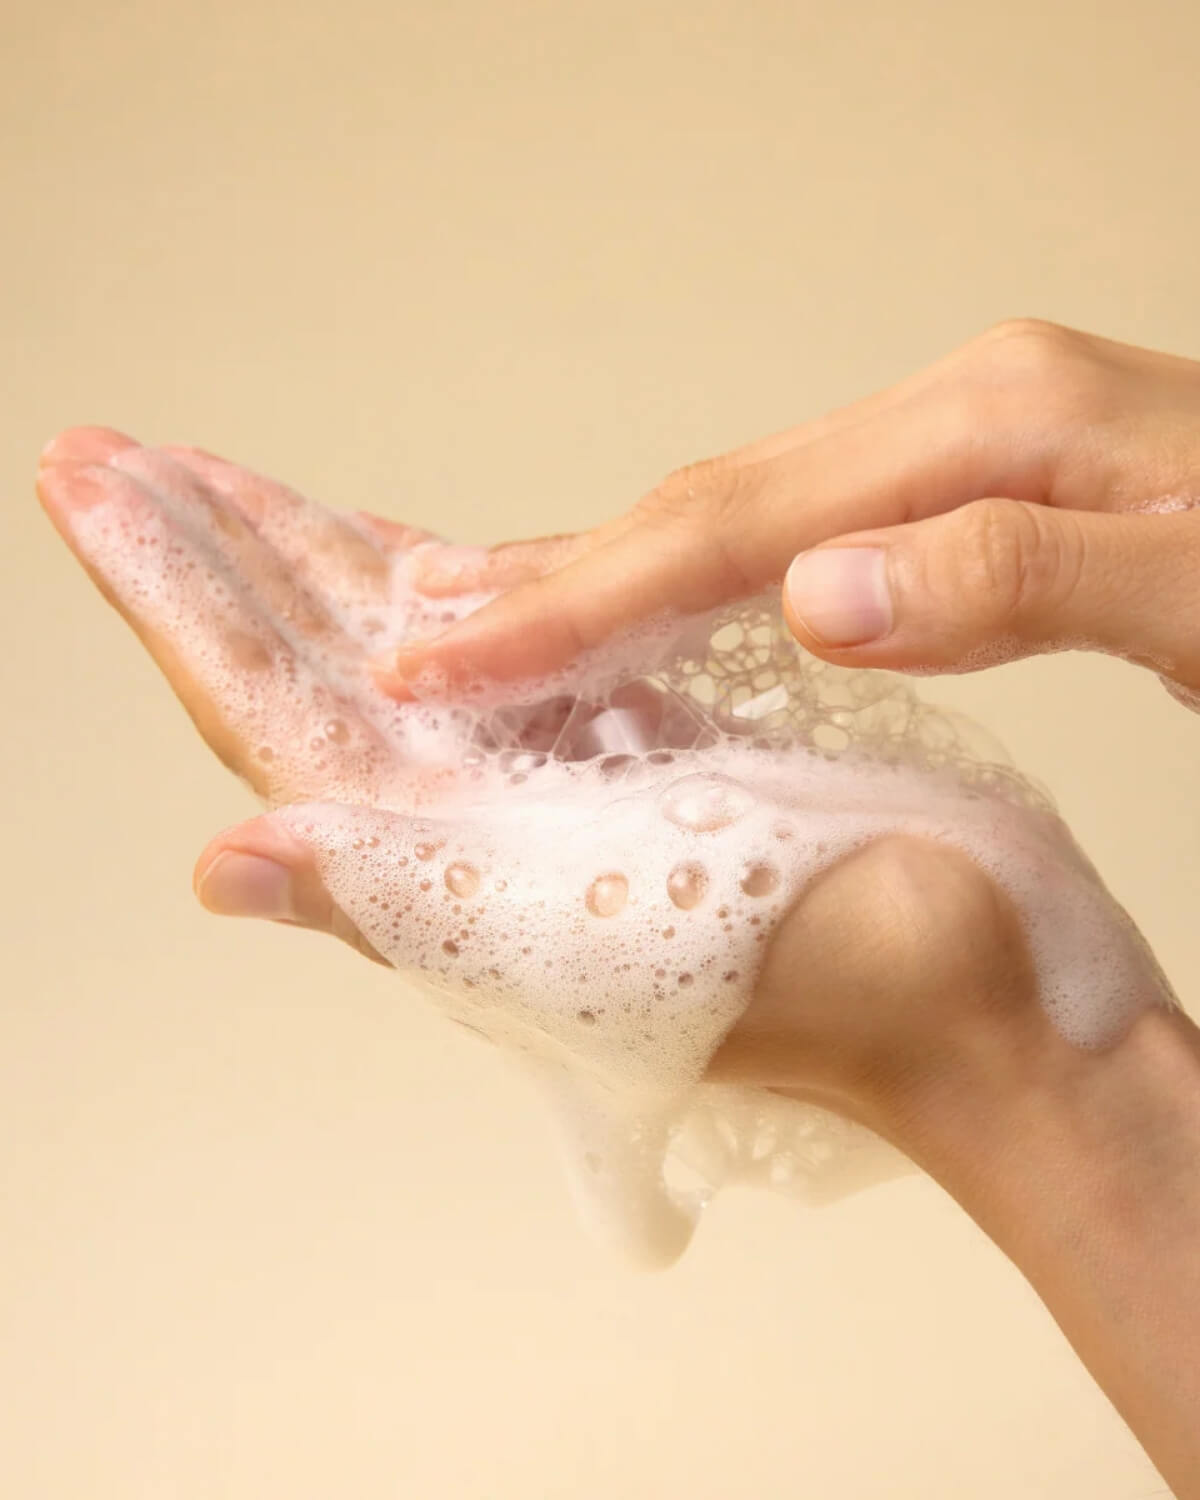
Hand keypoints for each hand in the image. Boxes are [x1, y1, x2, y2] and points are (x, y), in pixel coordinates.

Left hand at [35, 425, 1121, 1153]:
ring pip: (398, 654)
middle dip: (212, 558)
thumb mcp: (621, 948)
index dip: (176, 601)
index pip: (270, 714)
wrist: (979, 1004)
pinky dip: (444, 591)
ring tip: (226, 488)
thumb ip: (413, 905)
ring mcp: (554, 789)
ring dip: (308, 564)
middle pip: (309, 670)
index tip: (96, 487)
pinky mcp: (640, 756)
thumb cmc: (838, 984)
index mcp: (450, 861)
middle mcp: (477, 826)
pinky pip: (505, 654)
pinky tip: (410, 558)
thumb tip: (222, 868)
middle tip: (117, 459)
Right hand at [372, 320, 1199, 709]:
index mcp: (993, 427)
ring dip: (611, 568)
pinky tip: (654, 595)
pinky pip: (799, 525)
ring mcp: (961, 445)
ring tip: (490, 607)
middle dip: (559, 579)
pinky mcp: (971, 488)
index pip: (738, 527)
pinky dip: (699, 570)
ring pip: (742, 508)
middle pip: (712, 499)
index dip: (585, 602)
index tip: (457, 663)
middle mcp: (960, 414)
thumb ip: (1028, 581)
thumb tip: (826, 594)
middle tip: (419, 637)